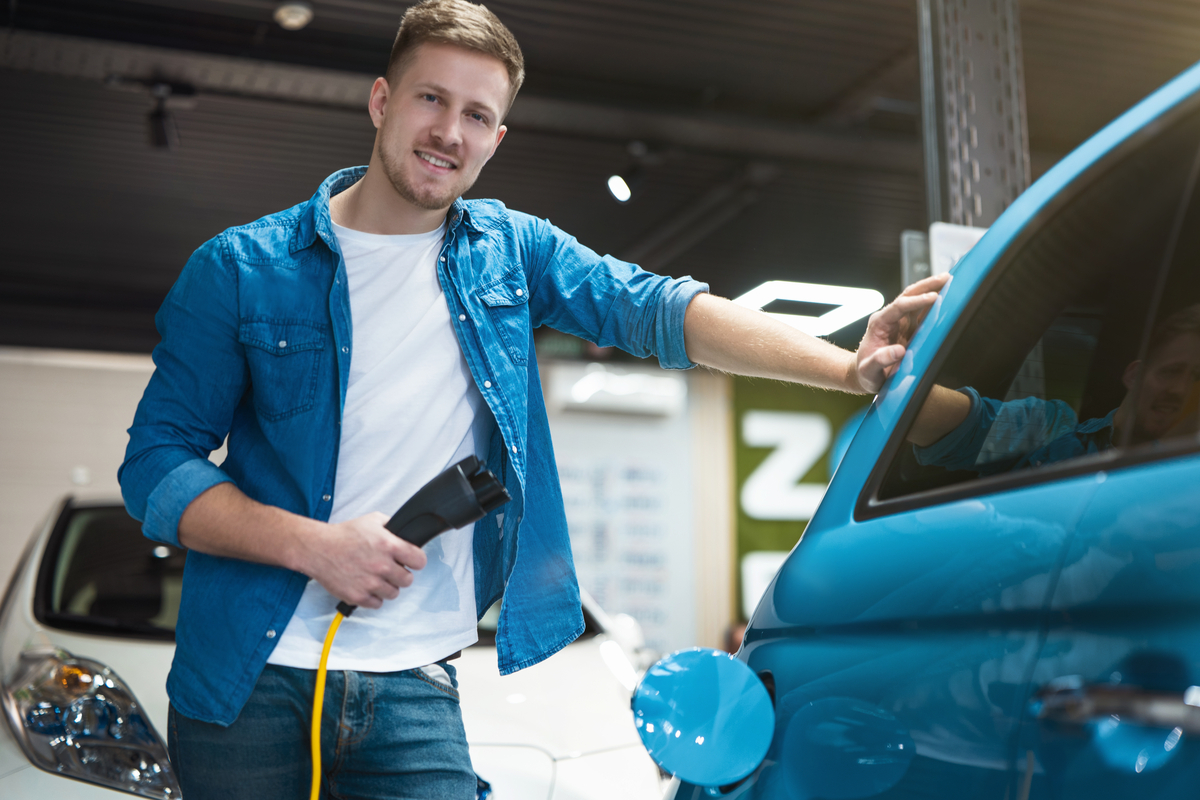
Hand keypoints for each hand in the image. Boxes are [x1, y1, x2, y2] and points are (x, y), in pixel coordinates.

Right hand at [302, 512, 427, 608]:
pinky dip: (374, 597)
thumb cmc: (344, 535)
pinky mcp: (358, 596)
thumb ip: (393, 527)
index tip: (411, 561)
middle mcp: (382, 566)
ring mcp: (370, 583)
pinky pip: (377, 604)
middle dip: (401, 574)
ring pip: (394, 593)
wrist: (318, 548)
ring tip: (377, 577)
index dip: (416, 560)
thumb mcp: (373, 520)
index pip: (419, 561)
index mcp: (389, 546)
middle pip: (408, 580)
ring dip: (387, 586)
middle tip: (391, 569)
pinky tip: (367, 586)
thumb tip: (406, 533)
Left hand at [854, 274, 949, 392]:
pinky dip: (935, 303)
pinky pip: (923, 312)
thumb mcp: (869, 370)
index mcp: (879, 323)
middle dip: (927, 285)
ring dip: (933, 289)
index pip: (899, 306)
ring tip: (951, 281)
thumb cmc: (866, 372)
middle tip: (946, 277)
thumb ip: (880, 360)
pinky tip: (947, 297)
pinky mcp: (910, 327)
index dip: (916, 301)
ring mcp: (901, 321)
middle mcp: (890, 317)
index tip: (933, 297)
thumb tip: (899, 351)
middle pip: (909, 295)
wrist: (866, 374)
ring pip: (917, 299)